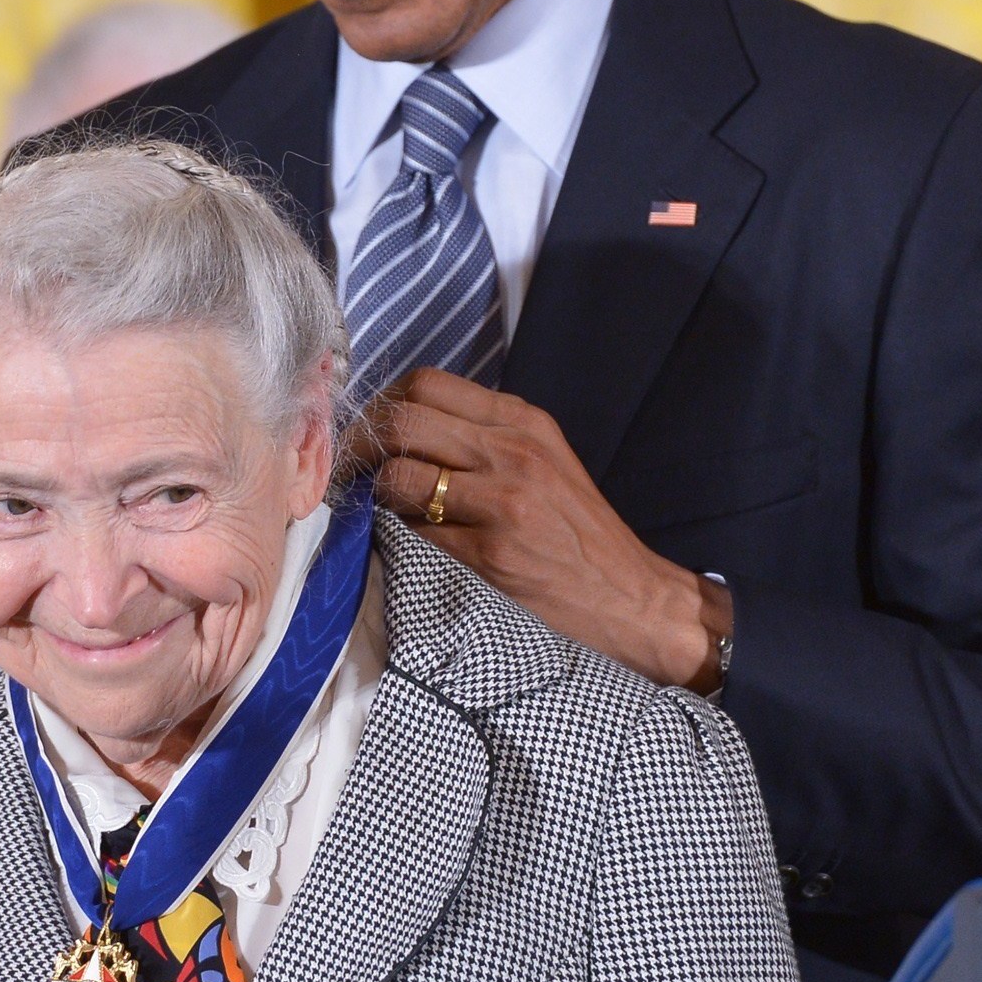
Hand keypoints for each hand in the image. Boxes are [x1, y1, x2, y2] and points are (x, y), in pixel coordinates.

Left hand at [345, 369, 730, 691]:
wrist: (632, 597)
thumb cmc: (578, 533)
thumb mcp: (544, 461)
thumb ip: (485, 437)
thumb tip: (404, 430)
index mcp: (522, 421)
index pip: (426, 384)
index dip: (382, 405)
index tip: (367, 432)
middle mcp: (512, 451)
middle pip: (404, 420)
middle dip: (361, 444)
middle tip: (348, 471)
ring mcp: (502, 502)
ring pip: (399, 475)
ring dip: (372, 493)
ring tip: (372, 510)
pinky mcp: (491, 554)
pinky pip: (414, 532)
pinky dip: (395, 535)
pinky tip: (397, 543)